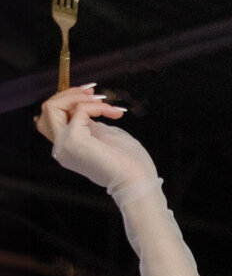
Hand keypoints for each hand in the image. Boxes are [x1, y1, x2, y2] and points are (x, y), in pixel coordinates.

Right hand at [35, 85, 155, 194]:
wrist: (138, 181)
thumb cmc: (129, 163)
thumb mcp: (104, 136)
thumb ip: (88, 123)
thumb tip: (80, 105)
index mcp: (68, 148)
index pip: (53, 117)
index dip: (69, 100)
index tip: (92, 94)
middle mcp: (61, 148)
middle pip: (48, 109)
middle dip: (70, 94)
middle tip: (95, 94)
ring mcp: (64, 145)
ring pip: (52, 106)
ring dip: (77, 96)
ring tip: (103, 101)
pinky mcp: (73, 140)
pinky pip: (79, 109)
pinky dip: (97, 106)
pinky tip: (112, 113)